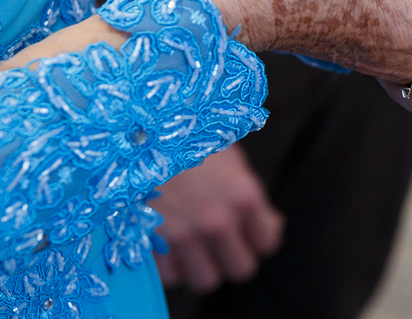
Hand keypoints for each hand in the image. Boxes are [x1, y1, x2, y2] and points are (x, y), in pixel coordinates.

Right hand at [152, 145, 283, 292]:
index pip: (268, 243)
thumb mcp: (231, 160)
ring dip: (204, 267)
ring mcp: (184, 236)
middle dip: (235, 257)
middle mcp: (218, 222)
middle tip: (223, 243)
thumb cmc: (189, 139)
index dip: (259, 239)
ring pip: (207, 280)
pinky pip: (172, 277)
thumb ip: (250, 198)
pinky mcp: (152, 243)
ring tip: (197, 246)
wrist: (140, 132)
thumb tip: (272, 224)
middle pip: (242, 269)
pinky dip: (173, 266)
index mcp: (244, 196)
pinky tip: (171, 244)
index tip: (249, 232)